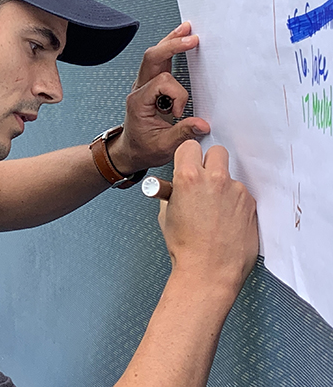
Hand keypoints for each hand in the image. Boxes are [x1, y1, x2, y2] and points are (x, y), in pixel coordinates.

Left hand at [108, 22, 210, 173]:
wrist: (130, 151)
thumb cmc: (143, 148)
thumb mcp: (164, 146)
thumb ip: (183, 133)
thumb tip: (202, 124)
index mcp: (139, 102)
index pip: (162, 83)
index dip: (177, 95)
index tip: (179, 113)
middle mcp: (139, 89)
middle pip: (152, 58)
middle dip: (172, 46)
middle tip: (191, 38)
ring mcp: (143, 85)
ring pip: (154, 56)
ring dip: (170, 42)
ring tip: (186, 30)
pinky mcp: (150, 85)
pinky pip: (158, 62)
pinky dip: (170, 50)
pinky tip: (179, 41)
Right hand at [159, 141, 258, 291]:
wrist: (209, 270)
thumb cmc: (186, 247)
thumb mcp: (167, 214)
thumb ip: (172, 193)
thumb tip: (174, 187)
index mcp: (189, 178)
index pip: (190, 147)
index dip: (187, 157)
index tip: (187, 164)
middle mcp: (214, 179)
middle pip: (216, 152)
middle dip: (209, 162)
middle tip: (203, 180)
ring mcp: (236, 190)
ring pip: (230, 176)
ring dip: (223, 186)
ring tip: (214, 211)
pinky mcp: (250, 203)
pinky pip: (241, 194)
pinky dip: (234, 203)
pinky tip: (226, 221)